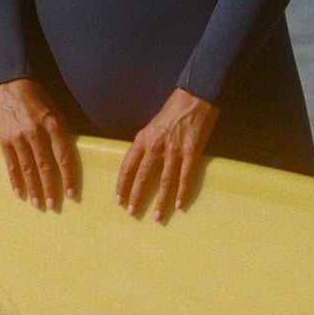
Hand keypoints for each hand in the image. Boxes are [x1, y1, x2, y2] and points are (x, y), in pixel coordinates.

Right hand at [0, 79, 77, 209]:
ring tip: (37, 204)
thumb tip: (69, 157)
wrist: (11, 86)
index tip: (71, 194)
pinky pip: (11, 164)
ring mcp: (18, 137)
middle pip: (45, 166)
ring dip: (33, 188)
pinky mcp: (5, 139)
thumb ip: (62, 133)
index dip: (68, 177)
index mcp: (53, 124)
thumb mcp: (56, 112)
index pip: (63, 156)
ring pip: (27, 168)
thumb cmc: (39, 101)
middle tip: (53, 206)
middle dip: (50, 188)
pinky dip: (15, 180)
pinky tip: (19, 193)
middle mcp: (35, 132)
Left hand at [115, 88, 219, 222]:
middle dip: (136, 198)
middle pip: (142, 178)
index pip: (127, 167)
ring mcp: (174, 151)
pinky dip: (182, 192)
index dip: (122, 185)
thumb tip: (140, 161)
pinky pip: (185, 177)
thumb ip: (146, 144)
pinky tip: (179, 205)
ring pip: (164, 182)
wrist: (195, 97)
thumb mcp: (152, 125)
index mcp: (143, 139)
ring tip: (157, 217)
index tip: (118, 200)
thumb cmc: (173, 110)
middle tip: (131, 213)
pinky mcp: (191, 152)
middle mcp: (155, 147)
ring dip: (160, 202)